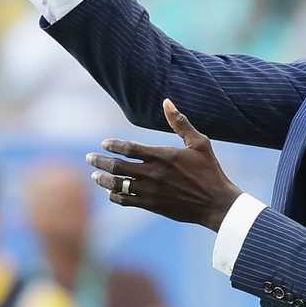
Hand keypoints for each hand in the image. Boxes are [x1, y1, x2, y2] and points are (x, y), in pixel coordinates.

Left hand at [87, 99, 242, 230]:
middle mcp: (153, 174)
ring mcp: (150, 191)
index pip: (129, 148)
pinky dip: (115, 196)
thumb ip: (180, 123)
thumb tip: (167, 101)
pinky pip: (126, 201)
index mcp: (163, 156)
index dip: (113, 145)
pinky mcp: (152, 205)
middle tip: (89, 158)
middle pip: (117, 166)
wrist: (216, 203)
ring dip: (103, 180)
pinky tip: (111, 193)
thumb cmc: (209, 171)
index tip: (104, 143)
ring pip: (117, 185)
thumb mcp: (199, 143)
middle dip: (100, 161)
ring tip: (95, 176)